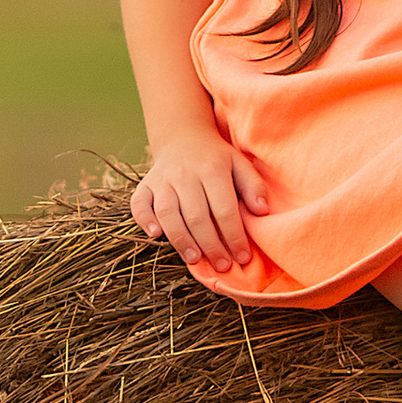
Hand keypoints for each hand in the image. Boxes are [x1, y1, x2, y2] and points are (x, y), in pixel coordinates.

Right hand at [130, 131, 265, 272]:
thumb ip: (254, 186)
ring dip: (181, 240)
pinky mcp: (145, 185)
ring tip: (195, 260)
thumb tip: (261, 211)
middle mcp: (185, 174)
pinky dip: (144, 220)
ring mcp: (162, 180)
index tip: (243, 257)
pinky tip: (156, 235)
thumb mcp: (240, 164)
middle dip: (211, 246)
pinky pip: (139, 204)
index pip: (224, 210)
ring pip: (168, 214)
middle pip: (197, 217)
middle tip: (222, 265)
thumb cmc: (216, 158)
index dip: (234, 236)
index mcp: (212, 169)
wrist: (183, 136)